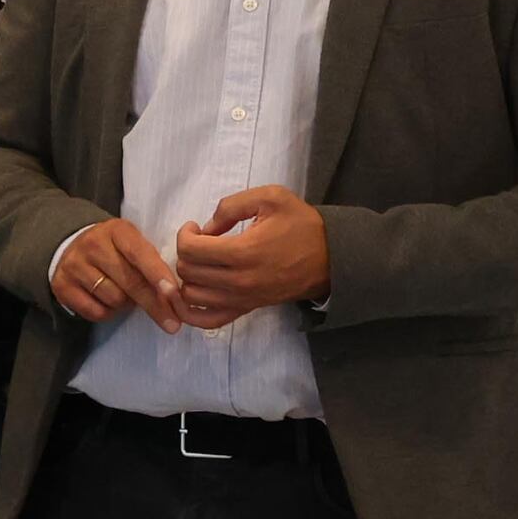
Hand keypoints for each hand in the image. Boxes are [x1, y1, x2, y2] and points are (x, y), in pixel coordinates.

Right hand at [47, 215, 185, 328]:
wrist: (70, 248)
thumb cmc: (114, 250)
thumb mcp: (133, 244)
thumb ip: (152, 262)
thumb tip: (175, 297)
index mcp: (117, 231)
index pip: (140, 254)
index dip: (158, 275)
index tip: (174, 295)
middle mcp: (92, 245)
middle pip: (130, 282)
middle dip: (154, 305)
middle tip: (173, 323)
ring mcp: (74, 266)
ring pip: (114, 299)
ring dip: (127, 305)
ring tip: (125, 295)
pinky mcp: (62, 286)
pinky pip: (96, 312)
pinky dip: (108, 313)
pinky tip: (107, 302)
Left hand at [172, 184, 330, 323]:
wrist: (332, 257)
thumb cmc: (302, 225)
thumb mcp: (271, 198)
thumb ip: (231, 206)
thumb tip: (205, 228)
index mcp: (242, 252)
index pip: (190, 249)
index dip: (185, 234)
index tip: (195, 227)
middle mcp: (238, 281)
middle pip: (187, 271)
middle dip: (187, 252)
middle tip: (201, 242)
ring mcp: (242, 299)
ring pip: (191, 295)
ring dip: (189, 277)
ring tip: (202, 262)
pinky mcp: (246, 309)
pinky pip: (207, 320)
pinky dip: (190, 311)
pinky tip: (193, 292)